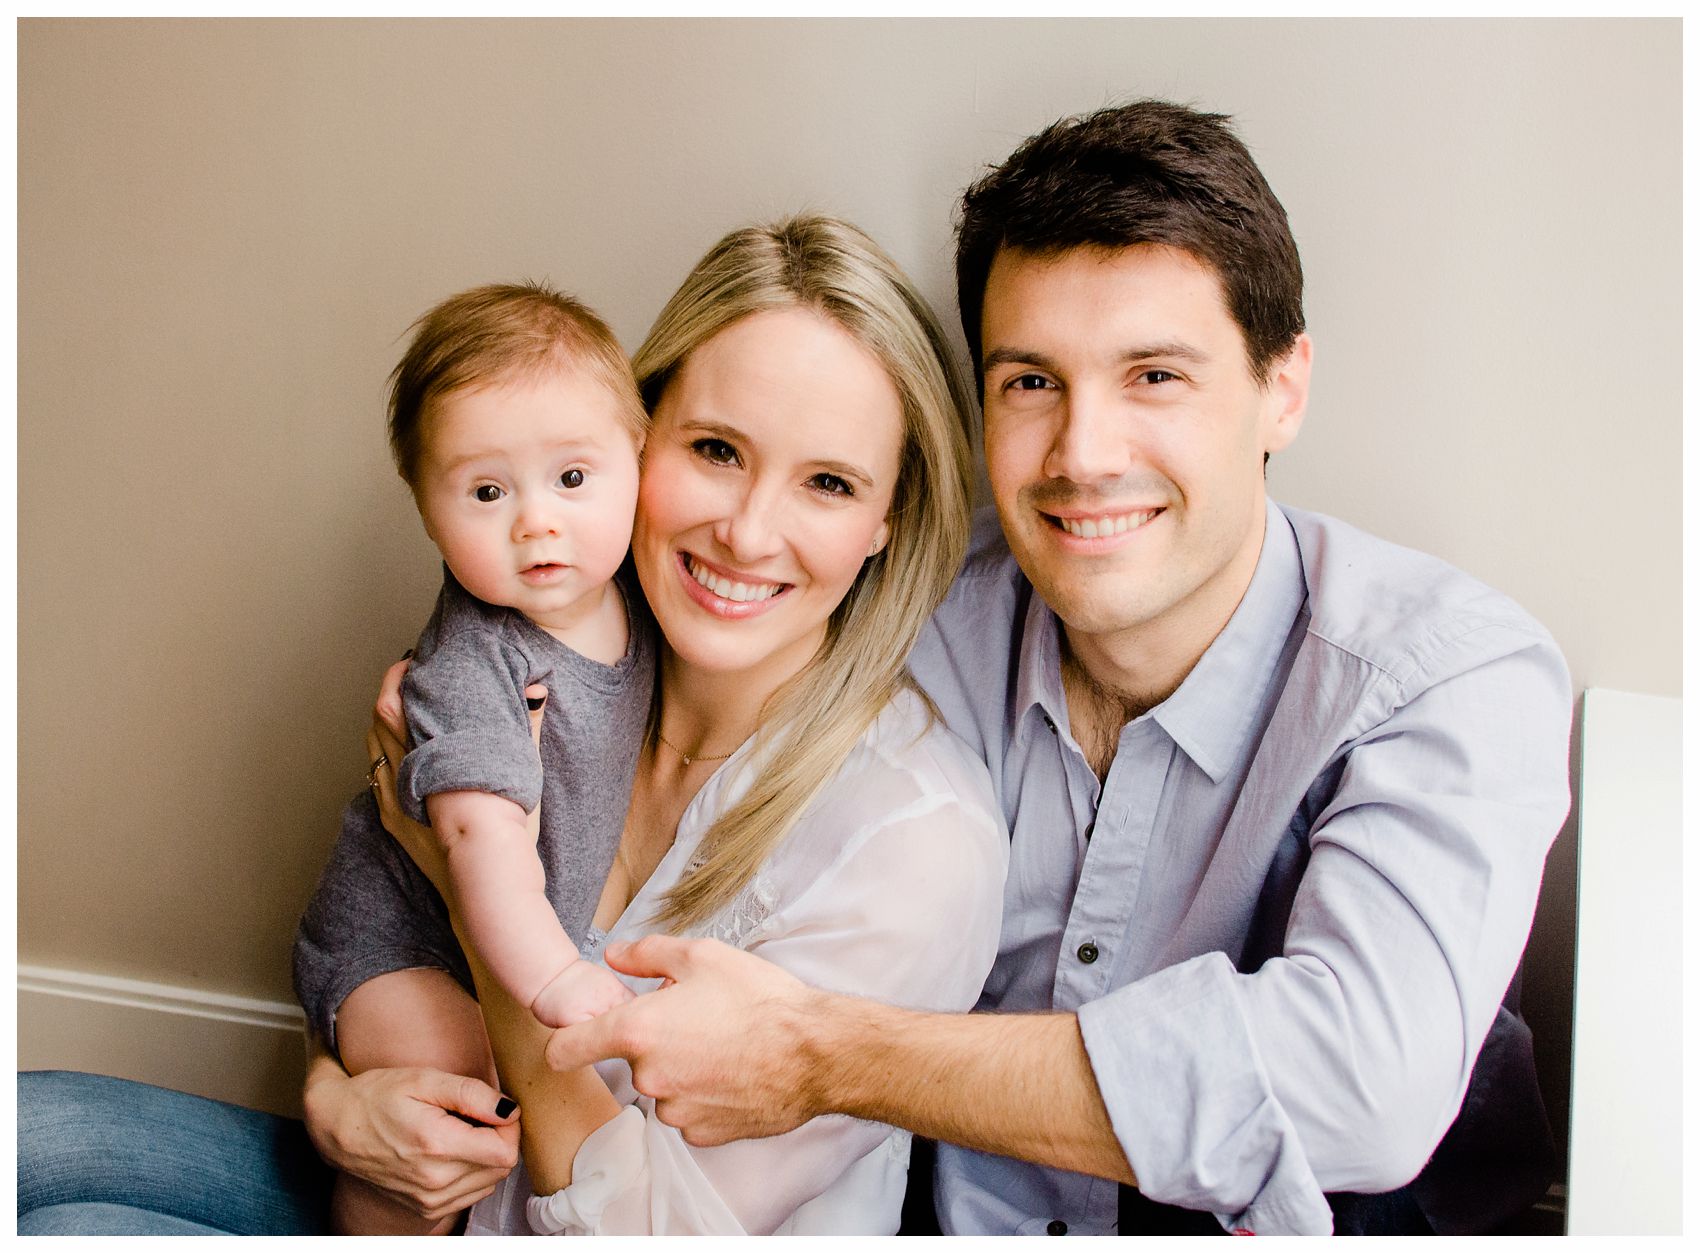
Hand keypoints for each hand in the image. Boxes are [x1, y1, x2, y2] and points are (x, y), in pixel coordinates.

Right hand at [302, 1058, 520, 1221]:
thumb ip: (471, 1094)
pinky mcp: (425, 1210)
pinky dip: (471, 1173)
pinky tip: (450, 1152)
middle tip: (475, 1116)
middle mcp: (435, 1182)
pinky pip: (470, 1194)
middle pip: (501, 1168)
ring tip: (459, 1132)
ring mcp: (429, 1201)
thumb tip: (510, 1110)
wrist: (337, 1128)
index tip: (492, 1108)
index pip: (506, 1150)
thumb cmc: (378, 1097)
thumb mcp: (424, 1080)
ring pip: (489, 1182)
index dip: (509, 1126)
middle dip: (499, 1139)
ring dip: (486, 1158)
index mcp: (437, 1146)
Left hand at [367, 658, 546, 885]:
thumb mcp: (519, 780)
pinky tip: (399, 750)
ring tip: (405, 703)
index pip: (395, 708)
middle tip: (411, 672)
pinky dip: (383, 752)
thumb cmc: (504, 842)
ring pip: (374, 749)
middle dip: (393, 693)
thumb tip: (535, 690)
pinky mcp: (394, 822)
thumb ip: (525, 731)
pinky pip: (376, 776)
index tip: (417, 659)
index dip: (403, 679)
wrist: (484, 895)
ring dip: (385, 722)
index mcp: (425, 764)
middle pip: (380, 723)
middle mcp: (400, 781)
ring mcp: (392, 803)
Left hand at [543, 935, 828, 1145]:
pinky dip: (703, 1094)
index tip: (575, 1035)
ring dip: (680, 1069)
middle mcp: (648, 1077)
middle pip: (630, 1061)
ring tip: (722, 1045)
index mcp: (638, 1031)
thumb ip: (646, 953)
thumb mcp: (703, 955)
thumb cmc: (761, 1001)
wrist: (814, 1053)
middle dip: (654, 1042)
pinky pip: (688, 1110)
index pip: (566, 1048)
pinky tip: (733, 1071)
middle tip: (694, 1019)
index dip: (566, 1039)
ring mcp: (674, 1110)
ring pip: (661, 1087)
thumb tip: (614, 955)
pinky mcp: (701, 1133)